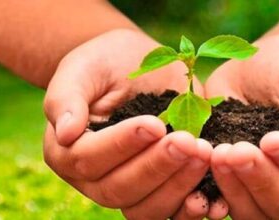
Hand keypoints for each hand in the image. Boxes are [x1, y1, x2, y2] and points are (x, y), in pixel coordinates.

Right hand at [43, 29, 226, 218]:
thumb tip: (64, 133)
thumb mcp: (82, 69)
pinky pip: (172, 210)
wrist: (135, 66)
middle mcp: (96, 178)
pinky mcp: (160, 185)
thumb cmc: (105, 64)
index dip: (122, 145)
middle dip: (157, 167)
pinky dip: (191, 208)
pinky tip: (214, 197)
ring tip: (204, 155)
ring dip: (178, 186)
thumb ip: (65, 98)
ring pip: (147, 208)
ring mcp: (130, 186)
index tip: (153, 123)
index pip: (89, 159)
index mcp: (68, 151)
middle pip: (120, 189)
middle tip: (187, 142)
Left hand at [205, 34, 278, 218]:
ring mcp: (260, 183)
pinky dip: (210, 196)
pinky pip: (223, 201)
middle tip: (236, 151)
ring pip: (254, 212)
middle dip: (260, 180)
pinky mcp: (231, 178)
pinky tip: (196, 177)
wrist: (256, 65)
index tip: (270, 138)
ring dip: (234, 190)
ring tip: (217, 155)